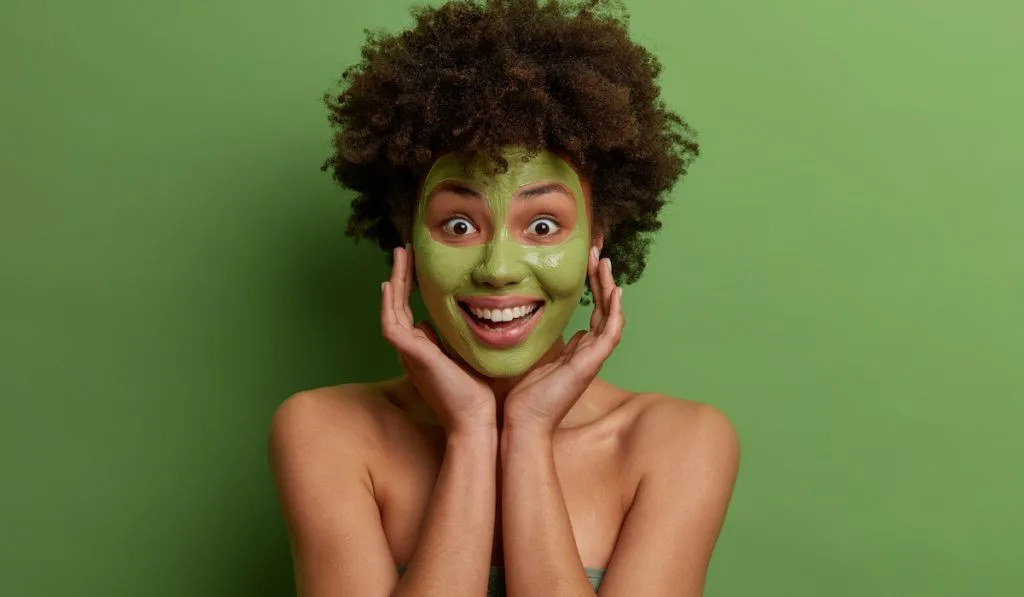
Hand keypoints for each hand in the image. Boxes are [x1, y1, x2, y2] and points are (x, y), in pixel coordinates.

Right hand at [381, 245, 495, 432]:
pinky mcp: (412, 356)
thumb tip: (438, 325)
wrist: (477, 419)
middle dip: (400, 276)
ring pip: (392, 310)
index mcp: (424, 350)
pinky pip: (392, 325)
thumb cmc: (478, 393)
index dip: (410, 286)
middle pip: (398, 306)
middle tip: (403, 250)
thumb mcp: (466, 356)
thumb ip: (452, 340)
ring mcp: (409, 353)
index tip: (417, 263)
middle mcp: (412, 350)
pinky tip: (389, 284)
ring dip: (394, 281)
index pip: (411, 311)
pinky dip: (388, 305)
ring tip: (399, 255)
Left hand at [503, 247, 624, 433]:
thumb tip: (549, 330)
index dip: (593, 288)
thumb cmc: (525, 398)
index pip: (593, 313)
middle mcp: (588, 353)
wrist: (523, 424)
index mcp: (577, 351)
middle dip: (602, 281)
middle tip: (598, 254)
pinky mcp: (589, 365)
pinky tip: (616, 291)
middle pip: (604, 310)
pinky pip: (610, 334)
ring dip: (609, 288)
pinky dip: (615, 313)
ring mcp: (592, 359)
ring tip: (604, 263)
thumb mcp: (536, 361)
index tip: (588, 263)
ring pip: (610, 317)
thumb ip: (548, 346)